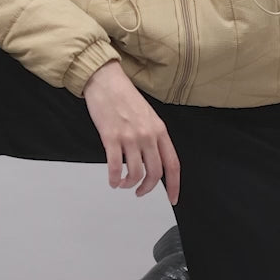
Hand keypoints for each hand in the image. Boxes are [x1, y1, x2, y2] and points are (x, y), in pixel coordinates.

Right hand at [82, 60, 180, 204]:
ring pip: (135, 173)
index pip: (172, 164)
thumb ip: (154, 137)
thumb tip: (154, 159)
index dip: (174, 185)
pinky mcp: (111, 137)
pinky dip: (114, 179)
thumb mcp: (148, 116)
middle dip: (147, 188)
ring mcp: (130, 136)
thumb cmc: (125, 96)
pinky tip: (112, 180)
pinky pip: (115, 167)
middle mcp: (147, 135)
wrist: (106, 81)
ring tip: (123, 184)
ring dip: (129, 184)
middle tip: (140, 192)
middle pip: (155, 173)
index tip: (172, 198)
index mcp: (159, 130)